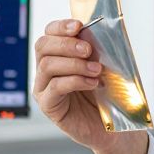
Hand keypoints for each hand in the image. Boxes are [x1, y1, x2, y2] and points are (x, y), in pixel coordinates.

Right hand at [32, 19, 147, 153]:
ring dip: (74, 64)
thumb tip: (101, 31)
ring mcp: (43, 88)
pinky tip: (92, 83)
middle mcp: (45, 70)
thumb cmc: (105, 95)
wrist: (110, 127)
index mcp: (57, 55)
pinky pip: (55, 87)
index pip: (49, 33)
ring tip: (96, 70)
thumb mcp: (103, 67)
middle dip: (67, 44)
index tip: (79, 26)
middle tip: (88, 50)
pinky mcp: (48, 105)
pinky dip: (75, 81)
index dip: (61, 26)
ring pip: (47, 65)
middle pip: (43, 46)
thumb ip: (97, 50)